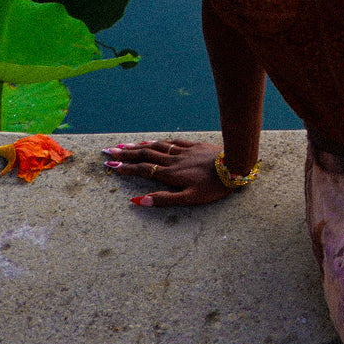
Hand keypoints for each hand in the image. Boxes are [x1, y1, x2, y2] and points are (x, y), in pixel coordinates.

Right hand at [102, 139, 230, 206]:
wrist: (234, 166)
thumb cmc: (213, 187)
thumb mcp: (189, 199)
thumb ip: (163, 199)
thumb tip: (137, 201)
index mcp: (170, 174)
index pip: (142, 170)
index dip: (125, 168)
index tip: (110, 165)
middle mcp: (173, 160)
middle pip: (145, 155)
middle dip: (126, 153)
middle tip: (109, 151)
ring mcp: (183, 151)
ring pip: (157, 146)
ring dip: (139, 145)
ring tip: (125, 145)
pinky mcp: (194, 145)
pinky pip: (172, 141)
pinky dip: (159, 141)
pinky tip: (154, 141)